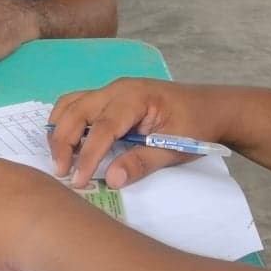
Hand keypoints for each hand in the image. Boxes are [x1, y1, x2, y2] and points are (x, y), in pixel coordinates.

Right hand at [47, 77, 220, 187]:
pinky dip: (66, 122)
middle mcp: (117, 88)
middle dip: (63, 143)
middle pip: (77, 111)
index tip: (78, 181)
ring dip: (60, 130)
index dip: (87, 156)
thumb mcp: (175, 148)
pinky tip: (68, 144)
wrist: (210, 107)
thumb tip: (111, 180)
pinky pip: (78, 104)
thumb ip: (142, 162)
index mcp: (135, 97)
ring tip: (60, 159)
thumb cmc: (196, 126)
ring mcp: (111, 90)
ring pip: (71, 104)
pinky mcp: (110, 97)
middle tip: (61, 173)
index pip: (102, 128)